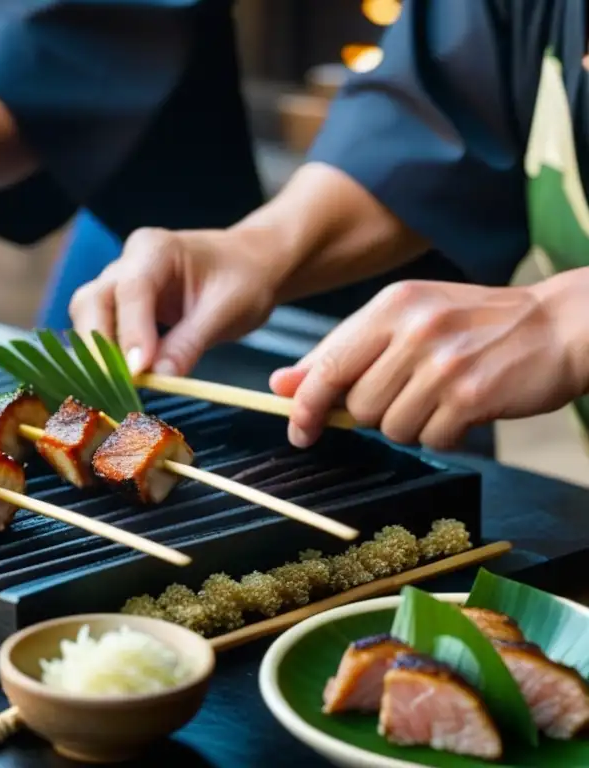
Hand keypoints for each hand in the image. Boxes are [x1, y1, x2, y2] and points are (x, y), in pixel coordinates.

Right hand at [68, 227, 282, 375]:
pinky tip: (123, 378)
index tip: (138, 371)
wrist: (247, 266)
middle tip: (122, 385)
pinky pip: (99, 328)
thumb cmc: (242, 279)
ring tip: (123, 384)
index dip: (131, 333)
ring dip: (99, 352)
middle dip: (101, 345)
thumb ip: (190, 342)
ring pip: (88, 315)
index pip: (131, 291)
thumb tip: (161, 378)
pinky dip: (106, 355)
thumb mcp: (227, 310)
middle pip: (93, 301)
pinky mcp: (118, 304)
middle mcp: (128, 261)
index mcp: (156, 248)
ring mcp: (118, 281)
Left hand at [269, 278, 588, 450]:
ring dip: (411, 426)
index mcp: (390, 306)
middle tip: (408, 395)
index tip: (299, 429)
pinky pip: (432, 439)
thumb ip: (342, 351)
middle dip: (375, 414)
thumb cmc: (474, 325)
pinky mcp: (473, 394)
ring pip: (391, 427)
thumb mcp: (404, 320)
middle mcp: (414, 329)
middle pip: (357, 405)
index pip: (327, 365)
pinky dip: (444, 434)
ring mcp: (444, 362)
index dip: (305, 405)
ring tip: (439, 399)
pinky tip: (463, 410)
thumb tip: (283, 384)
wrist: (559, 325)